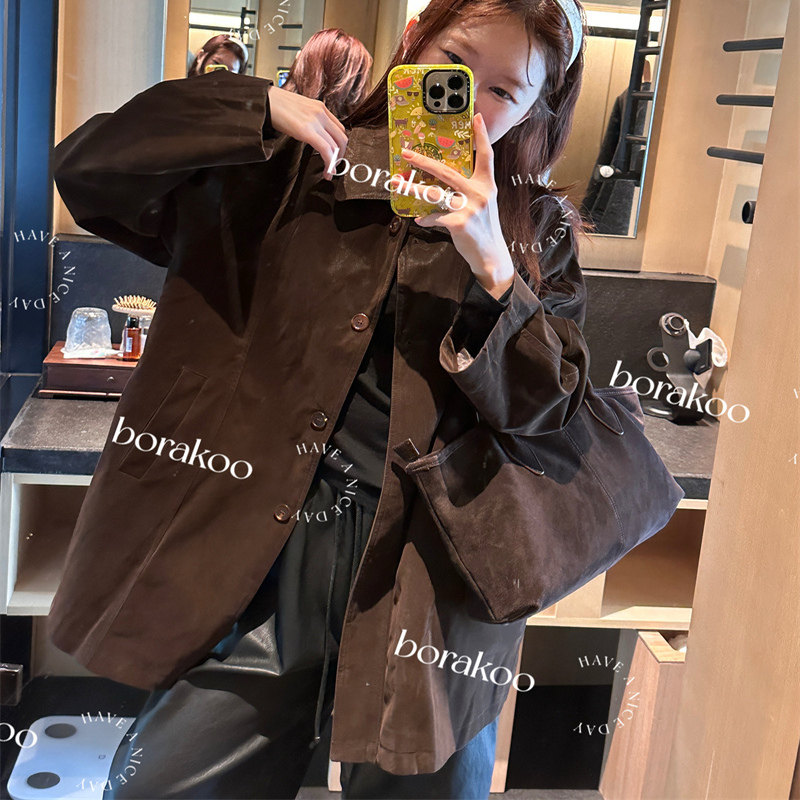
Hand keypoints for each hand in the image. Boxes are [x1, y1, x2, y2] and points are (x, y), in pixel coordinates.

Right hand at [267, 86, 347, 180]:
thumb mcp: (299, 110)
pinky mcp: (307, 131)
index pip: (339, 129)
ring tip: (330, 171)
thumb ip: (310, 120)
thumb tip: (313, 135)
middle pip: (342, 138)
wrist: (263, 100)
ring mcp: (315, 121)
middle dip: (341, 155)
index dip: (340, 145)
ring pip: (336, 145)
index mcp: (320, 107)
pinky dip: (329, 163)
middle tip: (335, 166)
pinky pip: (326, 150)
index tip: (336, 155)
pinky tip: (327, 171)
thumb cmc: (276, 105)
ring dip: (336, 162)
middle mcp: (321, 113)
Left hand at [390, 113, 514, 298]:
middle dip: (423, 161)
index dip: (481, 136)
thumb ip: (469, 190)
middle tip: (407, 153)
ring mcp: (469, 208)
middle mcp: (479, 193)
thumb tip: (446, 182)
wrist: (491, 255)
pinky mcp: (459, 223)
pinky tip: (418, 219)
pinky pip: (435, 216)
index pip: (486, 155)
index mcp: (486, 185)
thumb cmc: (483, 229)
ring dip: (413, 188)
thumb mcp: (483, 205)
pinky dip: (425, 218)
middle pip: (446, 171)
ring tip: (398, 183)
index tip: (476, 116)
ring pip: (434, 193)